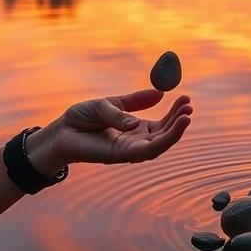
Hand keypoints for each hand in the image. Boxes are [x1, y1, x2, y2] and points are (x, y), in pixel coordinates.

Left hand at [50, 89, 192, 165]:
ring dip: (175, 132)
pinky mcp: (121, 155)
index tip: (186, 98)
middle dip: (179, 121)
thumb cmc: (82, 118)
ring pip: (160, 145)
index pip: (162, 124)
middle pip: (164, 134)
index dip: (175, 112)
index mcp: (135, 129)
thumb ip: (134, 102)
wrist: (60, 130)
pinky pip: (147, 151)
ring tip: (187, 115)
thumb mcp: (111, 103)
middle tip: (189, 105)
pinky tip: (171, 127)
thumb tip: (160, 94)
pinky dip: (163, 140)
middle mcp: (135, 141)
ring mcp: (129, 150)